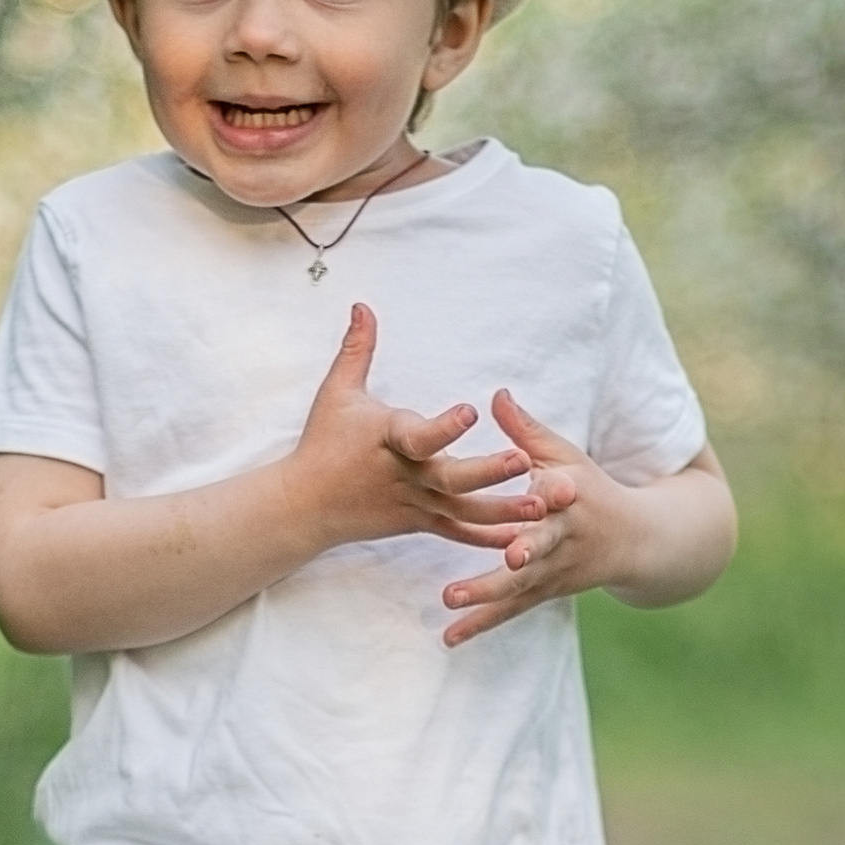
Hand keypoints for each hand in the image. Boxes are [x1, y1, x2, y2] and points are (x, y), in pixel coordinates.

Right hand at [289, 304, 541, 553]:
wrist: (304, 505)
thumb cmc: (323, 443)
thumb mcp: (336, 393)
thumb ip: (357, 349)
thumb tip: (362, 305)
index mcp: (389, 439)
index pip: (418, 434)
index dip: (444, 426)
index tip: (471, 411)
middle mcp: (405, 475)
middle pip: (450, 477)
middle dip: (488, 471)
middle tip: (524, 460)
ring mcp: (414, 503)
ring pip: (462, 510)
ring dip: (502, 509)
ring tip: (541, 504)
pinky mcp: (418, 522)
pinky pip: (456, 533)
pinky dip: (486, 538)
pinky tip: (520, 539)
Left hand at [435, 389, 639, 644]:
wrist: (636, 542)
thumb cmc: (591, 490)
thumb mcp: (566, 457)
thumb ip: (527, 432)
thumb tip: (497, 394)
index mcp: (568, 497)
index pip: (557, 493)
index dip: (551, 491)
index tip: (543, 488)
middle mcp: (563, 537)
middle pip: (543, 545)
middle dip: (525, 551)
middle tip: (506, 557)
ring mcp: (554, 569)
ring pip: (521, 585)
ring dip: (488, 593)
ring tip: (451, 598)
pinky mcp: (544, 592)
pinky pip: (511, 611)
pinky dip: (481, 624)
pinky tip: (449, 638)